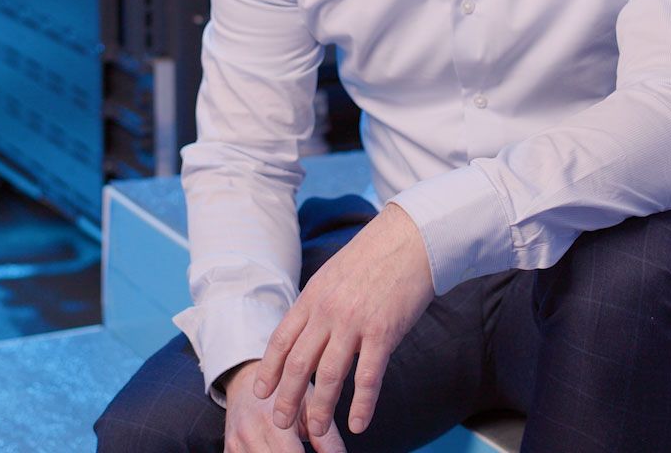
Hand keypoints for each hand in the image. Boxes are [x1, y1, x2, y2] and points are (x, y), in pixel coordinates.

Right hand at [222, 362, 346, 451]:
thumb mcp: (308, 405)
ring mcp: (235, 446)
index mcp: (270, 422)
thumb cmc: (283, 390)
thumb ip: (327, 437)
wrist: (246, 381)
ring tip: (294, 449)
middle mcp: (249, 435)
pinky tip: (278, 451)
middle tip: (307, 452)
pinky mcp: (228, 451)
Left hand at [255, 204, 435, 438]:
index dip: (268, 370)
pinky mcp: (383, 333)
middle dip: (286, 397)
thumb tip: (306, 331)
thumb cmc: (374, 257)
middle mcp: (327, 312)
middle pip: (298, 363)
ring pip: (328, 376)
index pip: (281, 340)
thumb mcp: (333, 275)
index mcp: (312, 297)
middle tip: (280, 422)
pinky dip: (362, 405)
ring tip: (316, 431)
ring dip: (320, 409)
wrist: (410, 239)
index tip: (261, 392)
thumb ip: (318, 304)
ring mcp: (354, 323)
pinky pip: (368, 377)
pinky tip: (359, 424)